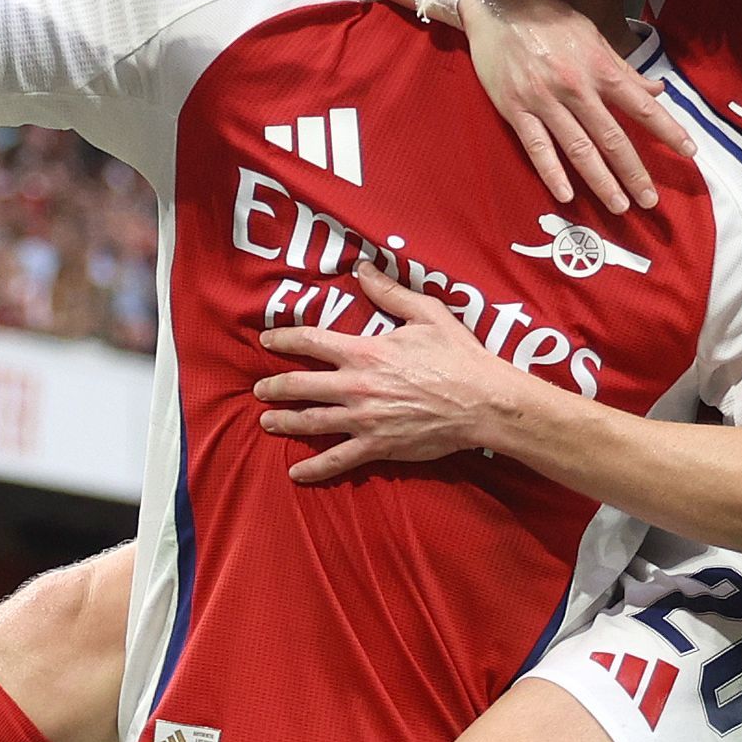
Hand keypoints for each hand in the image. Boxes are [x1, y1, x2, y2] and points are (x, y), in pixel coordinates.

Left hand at [256, 264, 535, 481]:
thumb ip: (390, 293)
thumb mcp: (427, 313)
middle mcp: (357, 386)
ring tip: (267, 421)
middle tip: (260, 388)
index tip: (267, 340)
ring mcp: (364, 419)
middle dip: (275, 386)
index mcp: (365, 351)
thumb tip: (363, 269)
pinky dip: (314, 467)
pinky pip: (337, 459)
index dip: (284, 338)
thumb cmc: (459, 356)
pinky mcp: (377, 446)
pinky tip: (296, 471)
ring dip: (285, 422)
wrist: (482, 402)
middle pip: (301, 385)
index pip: (311, 341)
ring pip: (311, 422)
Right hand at [462, 0, 689, 212]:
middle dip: (634, 171)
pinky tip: (566, 195)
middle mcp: (576, 87)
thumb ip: (623, 69)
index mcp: (599, 68)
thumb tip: (657, 90)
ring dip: (601, 181)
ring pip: (578, 148)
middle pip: (612, 137)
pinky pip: (537, 147)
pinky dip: (552, 172)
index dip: (667, 130)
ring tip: (619, 206)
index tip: (688, 152)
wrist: (498, 3)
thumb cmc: (550, 18)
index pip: (641, 106)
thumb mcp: (593, 35)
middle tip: (650, 201)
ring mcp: (544, 100)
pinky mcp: (516, 109)